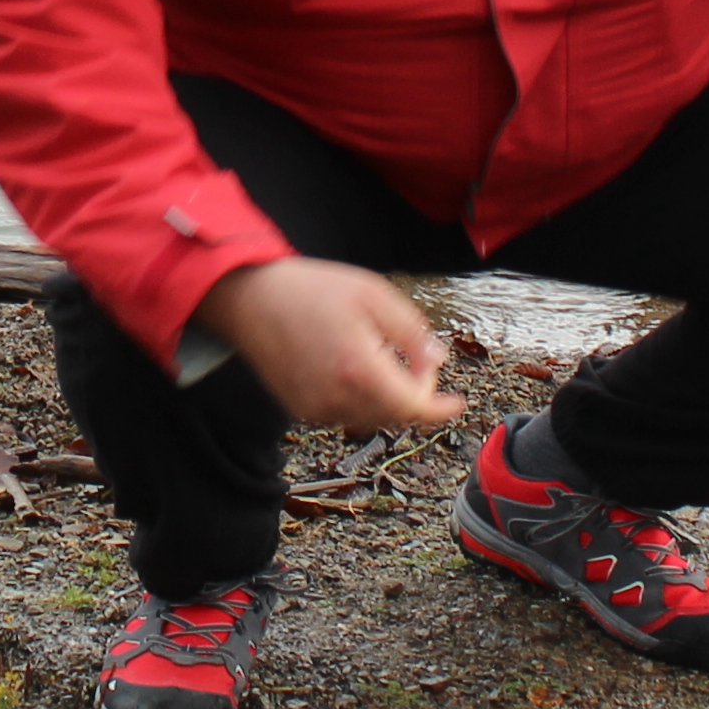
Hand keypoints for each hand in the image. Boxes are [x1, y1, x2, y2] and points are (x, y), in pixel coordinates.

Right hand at [194, 258, 463, 431]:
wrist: (251, 299)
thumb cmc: (311, 290)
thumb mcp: (373, 295)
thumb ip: (412, 331)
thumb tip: (437, 359)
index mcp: (360, 368)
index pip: (413, 407)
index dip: (440, 409)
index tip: (458, 404)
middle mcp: (338, 397)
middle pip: (395, 416)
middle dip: (415, 394)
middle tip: (417, 360)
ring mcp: (316, 408)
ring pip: (371, 419)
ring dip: (389, 399)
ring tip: (383, 359)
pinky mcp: (301, 410)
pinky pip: (345, 415)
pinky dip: (362, 400)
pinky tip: (354, 368)